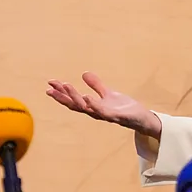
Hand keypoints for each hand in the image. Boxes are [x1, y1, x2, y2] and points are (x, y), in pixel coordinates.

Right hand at [46, 72, 162, 138]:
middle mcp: (96, 113)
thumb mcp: (109, 93)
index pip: (73, 100)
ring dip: (75, 97)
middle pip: (75, 105)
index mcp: (93, 107)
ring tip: (66, 86)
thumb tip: (84, 73)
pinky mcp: (117, 116)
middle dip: (62, 96)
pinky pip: (103, 112)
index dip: (61, 92)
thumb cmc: (124, 108)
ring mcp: (105, 115)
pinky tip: (87, 97)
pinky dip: (94, 105)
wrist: (142, 119)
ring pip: (86, 107)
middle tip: (50, 88)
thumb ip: (96, 85)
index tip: (50, 83)